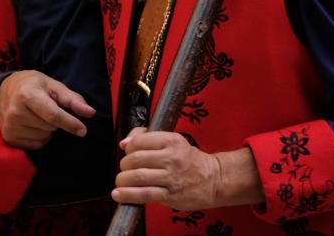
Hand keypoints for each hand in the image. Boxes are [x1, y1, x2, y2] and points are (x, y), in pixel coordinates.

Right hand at [0, 70, 93, 148]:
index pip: (53, 115)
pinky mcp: (9, 137)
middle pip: (50, 126)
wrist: (5, 87)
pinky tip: (31, 124)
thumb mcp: (53, 85)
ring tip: (37, 115)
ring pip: (44, 136)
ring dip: (47, 129)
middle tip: (46, 108)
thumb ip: (72, 99)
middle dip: (55, 121)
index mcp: (27, 95)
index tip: (83, 130)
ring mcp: (10, 126)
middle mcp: (15, 112)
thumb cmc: (32, 84)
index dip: (70, 123)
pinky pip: (36, 144)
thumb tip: (90, 113)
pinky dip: (40, 136)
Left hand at [113, 129, 264, 209]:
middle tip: (125, 169)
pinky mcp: (171, 195)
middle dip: (124, 165)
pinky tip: (118, 195)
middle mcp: (171, 158)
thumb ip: (146, 137)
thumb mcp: (171, 141)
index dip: (128, 148)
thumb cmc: (188, 159)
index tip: (128, 153)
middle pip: (135, 159)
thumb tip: (124, 143)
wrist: (215, 179)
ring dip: (123, 180)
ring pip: (138, 177)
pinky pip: (145, 194)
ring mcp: (172, 177)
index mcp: (171, 140)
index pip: (139, 141)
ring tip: (121, 182)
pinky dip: (128, 195)